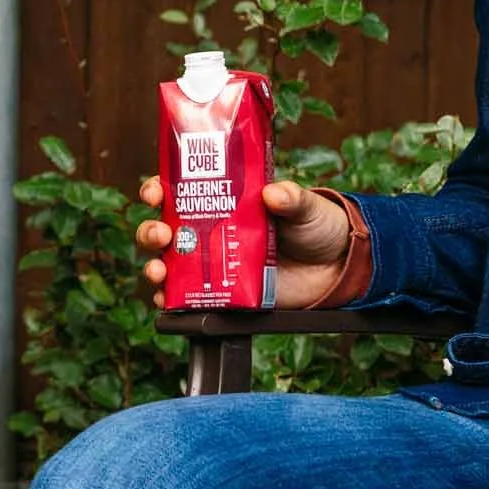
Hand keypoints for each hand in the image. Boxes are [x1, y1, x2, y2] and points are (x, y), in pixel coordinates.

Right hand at [132, 177, 354, 309]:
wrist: (338, 267)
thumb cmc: (316, 226)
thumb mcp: (305, 205)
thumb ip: (292, 198)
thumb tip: (274, 193)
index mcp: (224, 201)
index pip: (179, 190)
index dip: (159, 189)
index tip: (155, 192)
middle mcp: (211, 231)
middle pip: (165, 229)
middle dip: (151, 230)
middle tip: (161, 232)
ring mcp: (215, 264)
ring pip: (169, 264)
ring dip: (154, 265)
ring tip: (159, 269)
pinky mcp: (224, 293)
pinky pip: (188, 298)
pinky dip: (171, 299)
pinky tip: (167, 298)